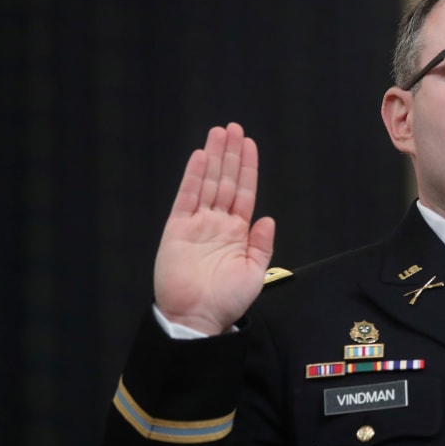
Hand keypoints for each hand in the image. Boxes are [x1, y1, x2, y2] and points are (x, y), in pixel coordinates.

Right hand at [153, 123, 275, 334]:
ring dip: (214, 157)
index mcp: (237, 232)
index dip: (247, 168)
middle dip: (230, 154)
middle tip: (234, 127)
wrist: (199, 318)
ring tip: (219, 132)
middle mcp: (217, 223)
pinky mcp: (177, 228)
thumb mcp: (254, 272)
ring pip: (208, 183)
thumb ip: (261, 244)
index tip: (249, 144)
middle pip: (226, 181)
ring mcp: (197, 223)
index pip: (244, 192)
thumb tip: (267, 218)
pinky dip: (193, 177)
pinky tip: (200, 157)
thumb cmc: (228, 299)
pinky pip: (186, 197)